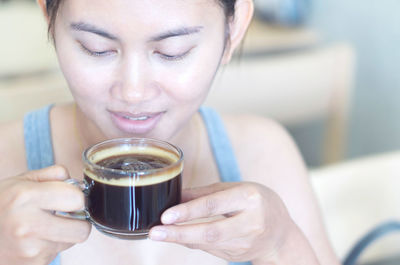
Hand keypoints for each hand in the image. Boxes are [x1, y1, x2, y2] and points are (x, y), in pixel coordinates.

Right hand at [0, 165, 90, 264]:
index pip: (77, 199)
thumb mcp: (20, 181)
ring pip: (72, 242)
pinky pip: (57, 253)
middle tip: (66, 214)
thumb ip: (52, 175)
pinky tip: (35, 239)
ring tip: (46, 226)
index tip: (69, 197)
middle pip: (82, 228)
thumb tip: (78, 183)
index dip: (77, 197)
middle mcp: (27, 225)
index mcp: (25, 197)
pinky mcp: (31, 264)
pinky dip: (51, 245)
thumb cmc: (0, 204)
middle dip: (78, 220)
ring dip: (65, 234)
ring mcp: (29, 249)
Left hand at [149, 182, 292, 262]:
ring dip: (181, 239)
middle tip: (155, 232)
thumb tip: (176, 195)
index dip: (189, 211)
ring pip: (208, 244)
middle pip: (210, 231)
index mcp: (250, 198)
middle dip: (179, 233)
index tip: (166, 215)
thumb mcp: (237, 189)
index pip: (214, 205)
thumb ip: (207, 193)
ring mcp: (246, 243)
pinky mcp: (239, 256)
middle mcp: (251, 223)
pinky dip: (191, 242)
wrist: (281, 233)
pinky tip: (178, 237)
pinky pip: (210, 249)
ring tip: (159, 234)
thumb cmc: (257, 202)